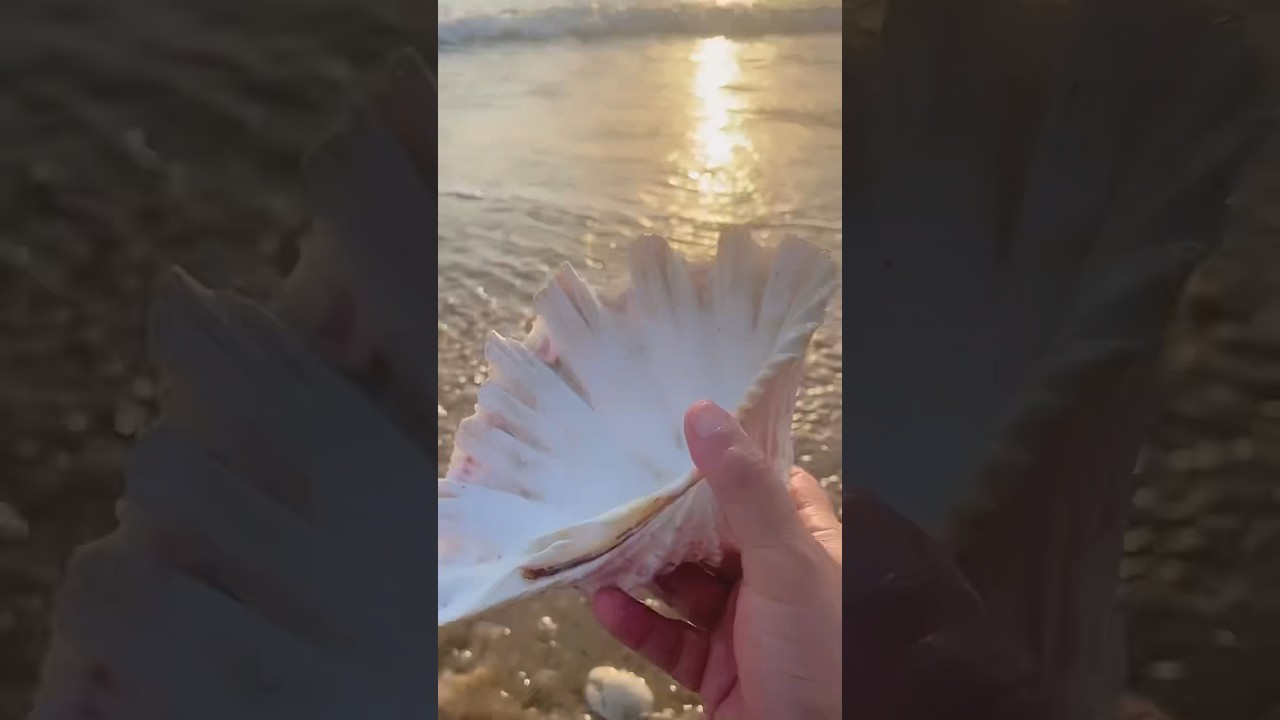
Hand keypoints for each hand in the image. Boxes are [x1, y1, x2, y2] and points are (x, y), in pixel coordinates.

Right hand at [592, 401, 841, 719]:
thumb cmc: (824, 655)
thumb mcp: (786, 563)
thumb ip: (745, 491)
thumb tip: (705, 413)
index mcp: (808, 546)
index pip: (765, 485)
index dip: (724, 460)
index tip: (673, 430)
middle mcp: (777, 582)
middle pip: (712, 535)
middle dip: (665, 517)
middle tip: (615, 486)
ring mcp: (745, 629)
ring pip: (683, 586)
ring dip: (641, 569)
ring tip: (598, 542)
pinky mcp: (717, 673)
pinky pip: (669, 640)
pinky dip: (636, 622)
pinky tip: (606, 603)